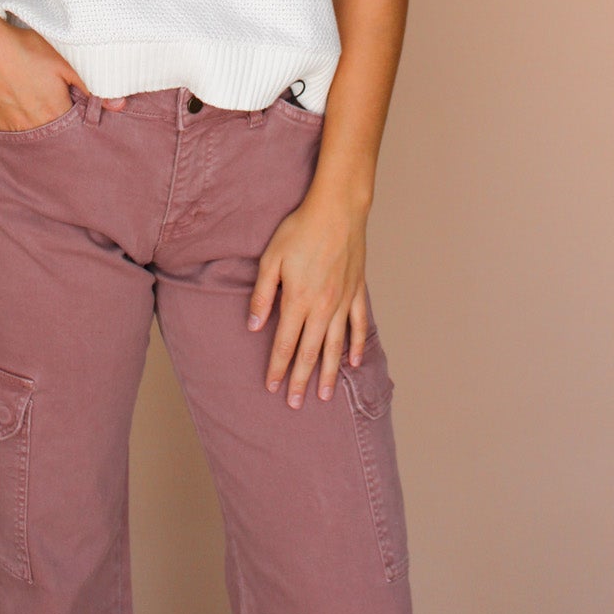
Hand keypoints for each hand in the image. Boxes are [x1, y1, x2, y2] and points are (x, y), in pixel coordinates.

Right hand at [0, 8, 126, 129]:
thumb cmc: (22, 50)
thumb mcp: (63, 62)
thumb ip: (91, 86)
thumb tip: (119, 105)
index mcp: (55, 115)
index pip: (79, 133)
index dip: (84, 125)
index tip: (87, 117)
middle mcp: (34, 129)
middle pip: (57, 138)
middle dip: (65, 130)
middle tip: (64, 111)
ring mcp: (13, 130)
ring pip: (36, 137)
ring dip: (43, 128)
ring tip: (42, 108)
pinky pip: (16, 135)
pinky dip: (23, 127)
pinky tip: (23, 109)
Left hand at [247, 192, 370, 406]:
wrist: (338, 210)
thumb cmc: (300, 230)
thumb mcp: (270, 258)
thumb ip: (263, 294)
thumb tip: (254, 325)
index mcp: (298, 300)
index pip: (284, 344)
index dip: (277, 368)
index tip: (271, 387)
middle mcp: (322, 307)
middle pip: (310, 352)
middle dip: (300, 380)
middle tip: (295, 404)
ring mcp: (343, 301)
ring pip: (336, 346)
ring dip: (329, 373)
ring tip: (325, 395)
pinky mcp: (357, 292)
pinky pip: (358, 326)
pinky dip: (357, 346)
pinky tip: (354, 362)